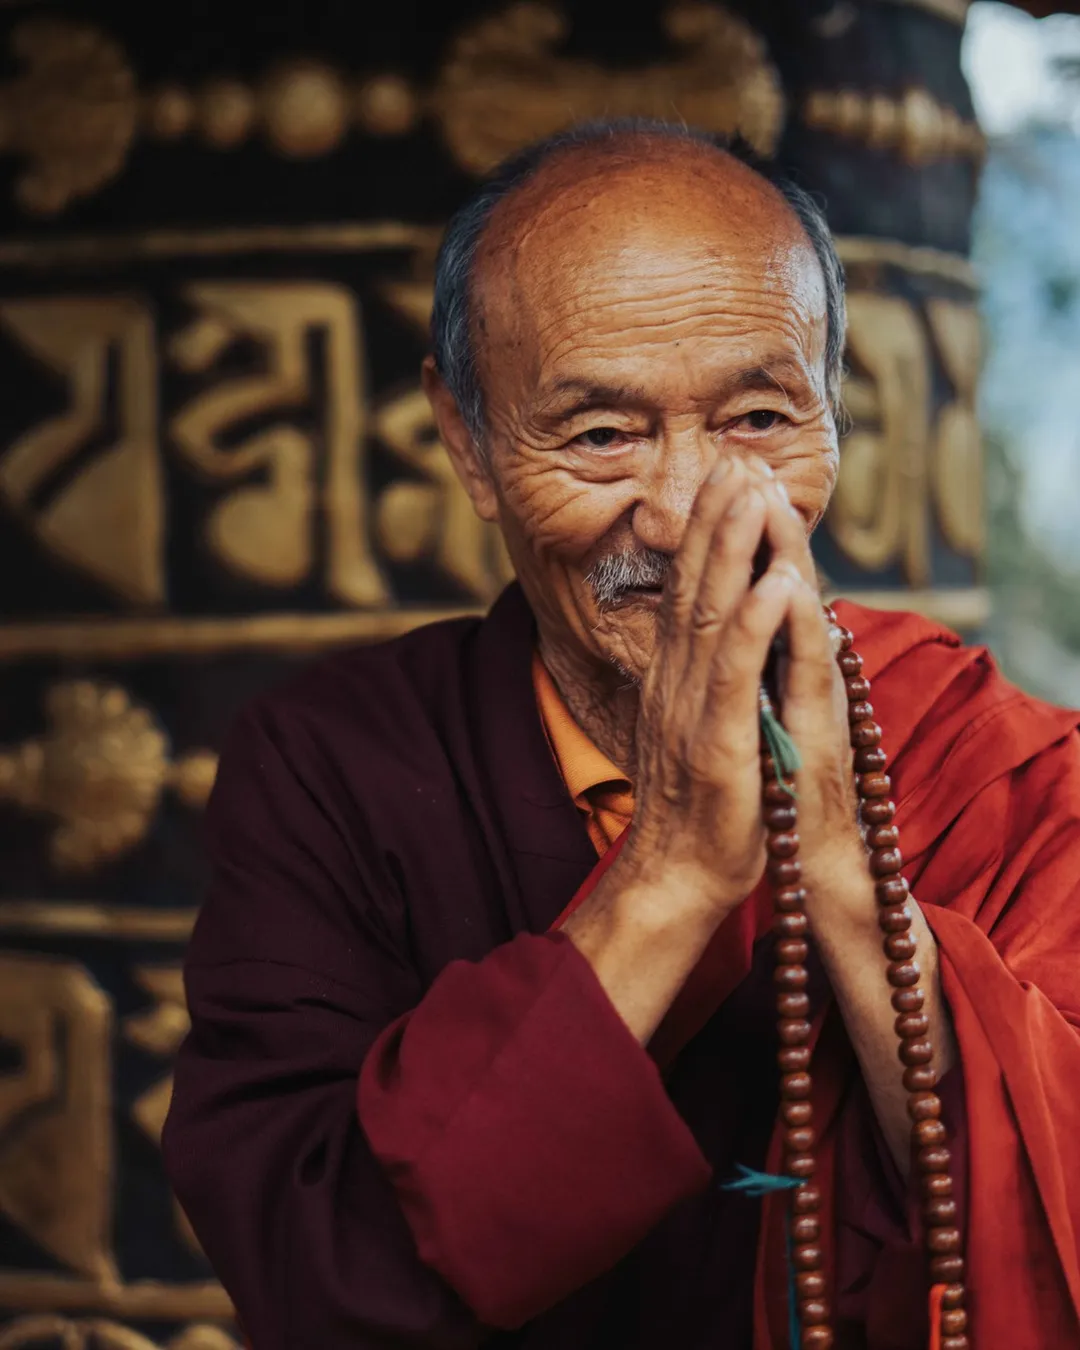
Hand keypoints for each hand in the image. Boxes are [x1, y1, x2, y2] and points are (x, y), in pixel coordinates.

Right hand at [612, 454, 862, 922]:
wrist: (678, 875)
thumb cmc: (703, 805)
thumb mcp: (698, 723)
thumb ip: (708, 675)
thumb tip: (724, 631)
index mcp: (679, 675)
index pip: (692, 588)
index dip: (709, 530)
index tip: (728, 476)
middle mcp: (678, 681)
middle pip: (696, 585)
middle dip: (718, 518)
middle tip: (735, 459)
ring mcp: (694, 710)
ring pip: (711, 616)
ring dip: (732, 551)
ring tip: (751, 494)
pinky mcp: (715, 744)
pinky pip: (734, 678)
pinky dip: (753, 627)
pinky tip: (773, 584)